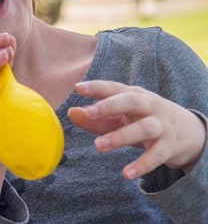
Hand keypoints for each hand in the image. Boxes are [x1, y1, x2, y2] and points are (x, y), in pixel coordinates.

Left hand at [68, 80, 206, 178]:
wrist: (190, 131)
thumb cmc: (143, 119)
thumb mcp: (121, 116)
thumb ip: (96, 118)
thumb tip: (71, 113)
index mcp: (134, 95)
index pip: (114, 88)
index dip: (97, 87)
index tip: (78, 88)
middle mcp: (149, 106)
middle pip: (131, 101)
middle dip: (109, 106)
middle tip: (89, 113)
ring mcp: (161, 125)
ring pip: (143, 129)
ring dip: (120, 136)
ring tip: (98, 145)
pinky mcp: (169, 146)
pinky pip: (156, 155)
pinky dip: (142, 164)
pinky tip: (126, 174)